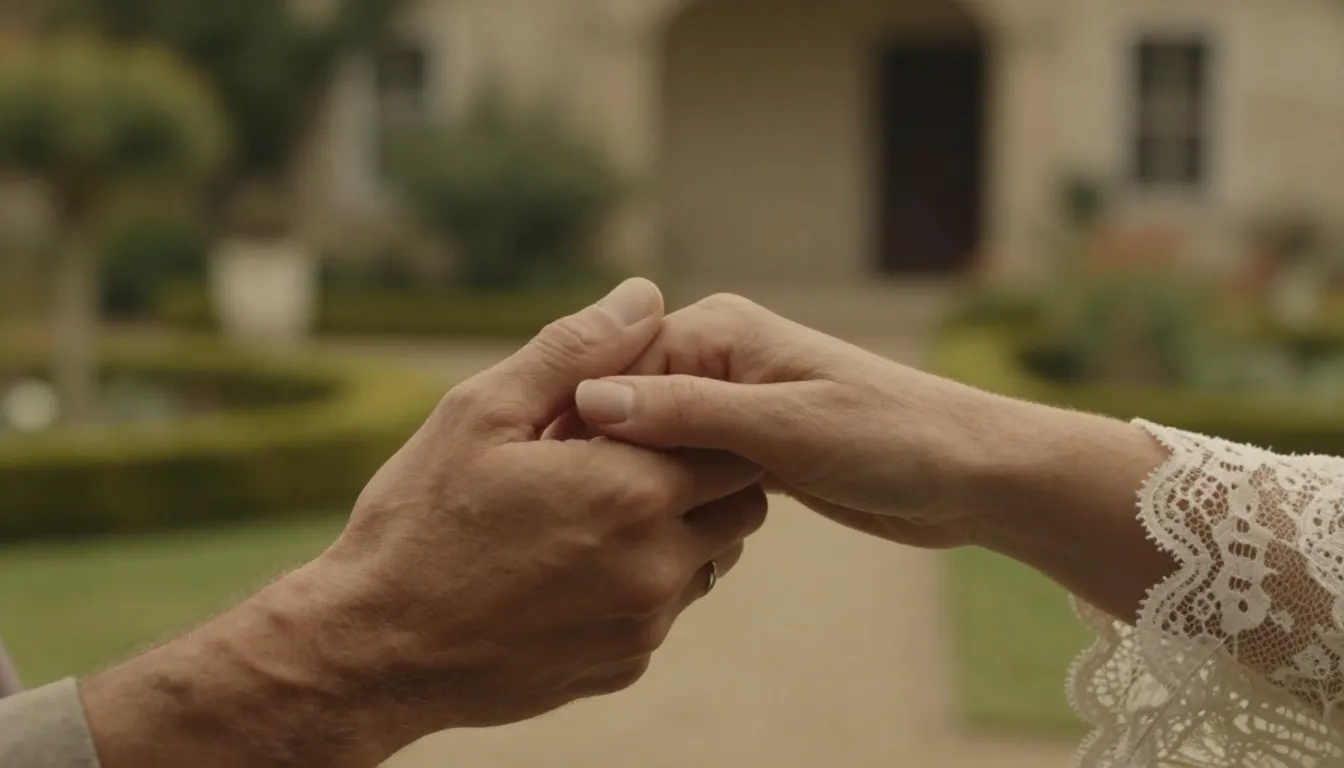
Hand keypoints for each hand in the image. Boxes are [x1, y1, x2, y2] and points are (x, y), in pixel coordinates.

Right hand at [81, 280, 766, 767]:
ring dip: (682, 526)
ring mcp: (645, 623)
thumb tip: (643, 295)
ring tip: (604, 508)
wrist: (373, 652)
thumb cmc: (419, 521)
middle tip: (635, 454)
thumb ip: (574, 349)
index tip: (654, 409)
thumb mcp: (482, 413)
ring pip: (713, 557)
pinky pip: (667, 609)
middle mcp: (657, 563)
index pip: (731, 438)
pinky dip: (644, 581)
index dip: (701, 414)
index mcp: (632, 490)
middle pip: (743, 501)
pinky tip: (576, 566)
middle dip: (705, 469)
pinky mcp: (626, 665)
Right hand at [572, 293, 1172, 621]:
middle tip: (551, 516)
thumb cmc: (889, 436)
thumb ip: (689, 413)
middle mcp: (718, 363)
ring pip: (652, 448)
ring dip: (627, 483)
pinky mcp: (748, 453)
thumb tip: (594, 401)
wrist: (968, 474)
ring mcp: (732, 409)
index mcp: (718, 331)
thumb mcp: (783, 425)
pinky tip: (644, 538)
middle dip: (594, 456)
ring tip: (585, 534)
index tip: (533, 474)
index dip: (572, 420)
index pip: (616, 368)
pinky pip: (684, 476)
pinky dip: (666, 502)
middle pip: (626, 409)